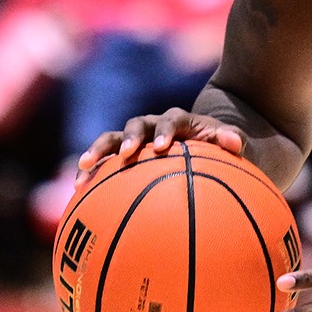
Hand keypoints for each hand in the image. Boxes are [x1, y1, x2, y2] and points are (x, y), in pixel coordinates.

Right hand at [74, 107, 247, 178]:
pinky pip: (104, 161)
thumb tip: (235, 143)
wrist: (203, 140)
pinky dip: (91, 172)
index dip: (164, 132)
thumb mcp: (232, 142)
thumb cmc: (219, 146)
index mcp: (179, 121)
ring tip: (82, 169)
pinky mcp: (124, 153)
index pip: (170, 121)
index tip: (162, 148)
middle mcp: (154, 125)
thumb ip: (233, 140)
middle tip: (124, 155)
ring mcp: (137, 138)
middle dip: (128, 138)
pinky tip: (77, 191)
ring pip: (112, 139)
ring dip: (98, 151)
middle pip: (136, 125)